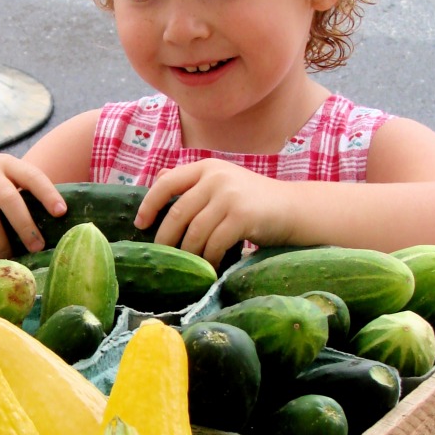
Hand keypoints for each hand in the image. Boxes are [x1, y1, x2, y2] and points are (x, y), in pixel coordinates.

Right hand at [0, 151, 66, 259]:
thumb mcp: (1, 172)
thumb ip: (22, 188)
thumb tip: (56, 221)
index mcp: (6, 164)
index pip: (31, 176)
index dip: (47, 194)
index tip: (61, 213)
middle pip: (9, 201)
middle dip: (25, 226)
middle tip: (38, 247)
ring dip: (2, 245)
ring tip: (12, 258)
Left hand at [133, 159, 293, 266]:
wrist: (294, 209)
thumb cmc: (252, 200)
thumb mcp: (221, 184)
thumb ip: (193, 183)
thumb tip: (158, 179)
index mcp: (206, 167)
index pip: (166, 182)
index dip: (149, 204)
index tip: (141, 224)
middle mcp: (216, 177)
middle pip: (178, 212)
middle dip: (166, 238)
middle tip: (164, 256)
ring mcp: (229, 196)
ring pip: (194, 232)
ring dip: (189, 253)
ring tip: (188, 265)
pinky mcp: (242, 216)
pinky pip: (214, 243)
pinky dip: (209, 259)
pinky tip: (209, 267)